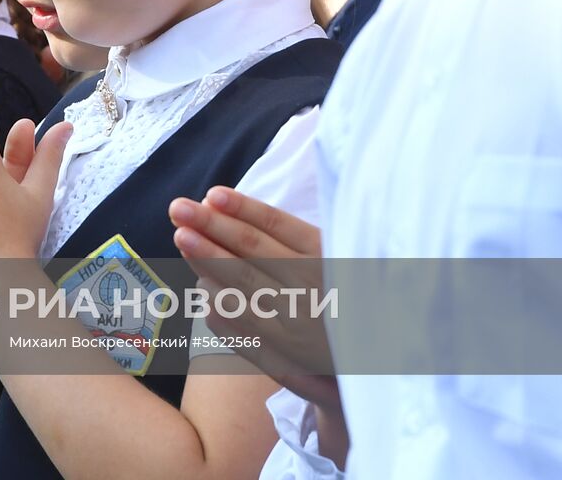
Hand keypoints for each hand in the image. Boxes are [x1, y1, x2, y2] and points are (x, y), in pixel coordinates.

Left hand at [169, 186, 339, 410]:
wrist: (382, 368)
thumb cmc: (351, 303)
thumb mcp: (340, 263)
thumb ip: (297, 241)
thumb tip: (242, 218)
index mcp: (328, 255)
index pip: (278, 224)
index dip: (243, 208)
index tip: (213, 194)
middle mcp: (314, 282)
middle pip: (253, 247)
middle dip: (212, 225)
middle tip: (178, 208)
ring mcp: (301, 317)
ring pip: (244, 281)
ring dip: (209, 258)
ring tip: (181, 236)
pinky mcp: (292, 351)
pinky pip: (247, 323)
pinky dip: (221, 303)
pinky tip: (201, 288)